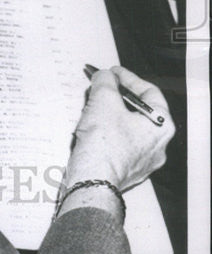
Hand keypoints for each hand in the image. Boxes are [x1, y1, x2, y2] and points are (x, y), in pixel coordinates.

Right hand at [65, 66, 174, 191]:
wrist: (92, 179)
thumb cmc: (104, 145)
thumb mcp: (103, 99)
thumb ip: (105, 81)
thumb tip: (105, 77)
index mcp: (161, 126)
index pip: (149, 92)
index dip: (128, 77)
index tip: (113, 73)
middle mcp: (157, 144)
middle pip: (138, 109)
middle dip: (116, 96)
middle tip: (101, 88)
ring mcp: (143, 159)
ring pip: (127, 127)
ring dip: (110, 113)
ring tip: (92, 107)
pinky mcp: (127, 169)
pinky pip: (119, 143)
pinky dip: (106, 131)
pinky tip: (92, 127)